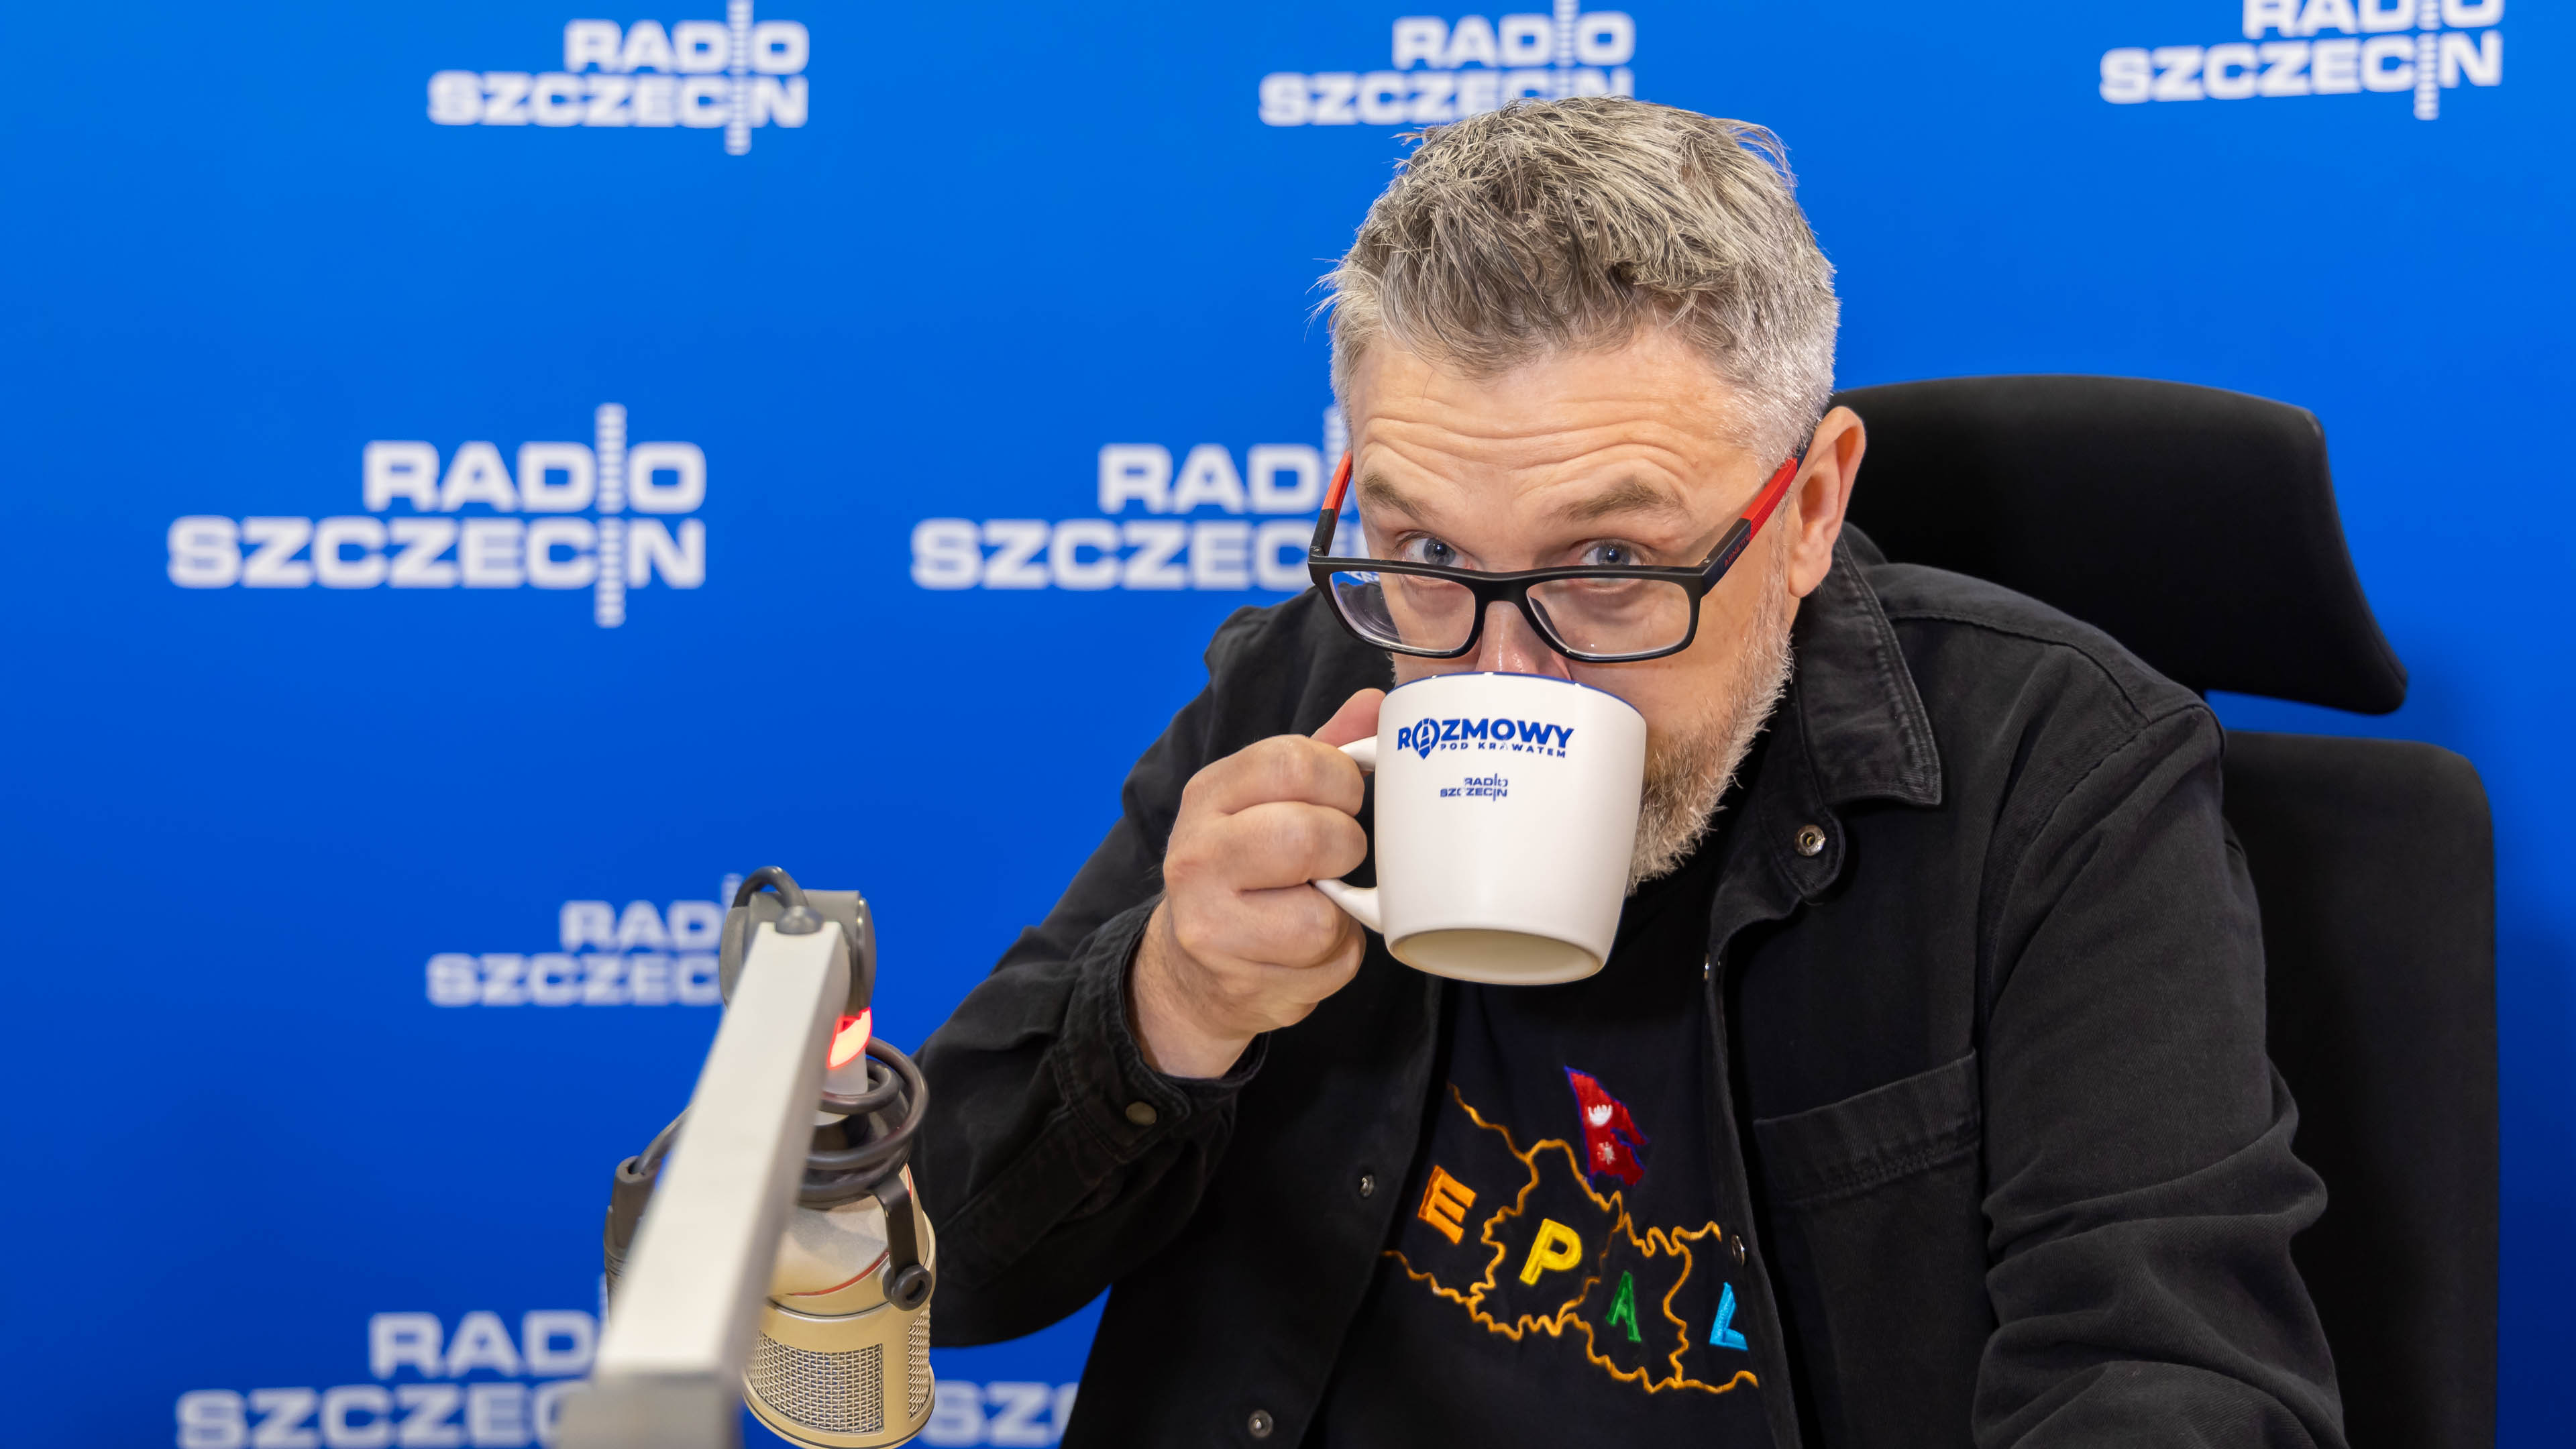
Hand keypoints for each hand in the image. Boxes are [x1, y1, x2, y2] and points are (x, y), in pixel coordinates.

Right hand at [1130, 689, 1383, 1077]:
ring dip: (1341, 910)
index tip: (1343, 799)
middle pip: (1307, 834)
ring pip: (1321, 912)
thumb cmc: (1248, 873)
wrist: (1194, 970)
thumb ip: (1324, 752)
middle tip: (1336, 857)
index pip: (1291, 762)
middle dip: (1345, 846)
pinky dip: (1337, 954)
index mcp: (1209, 794)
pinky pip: (1328, 960)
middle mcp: (1197, 854)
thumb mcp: (1271, 803)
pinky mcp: (1239, 980)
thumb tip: (1375, 703)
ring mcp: (1210, 922)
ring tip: (1318, 903)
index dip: (1341, 781)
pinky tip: (1308, 947)